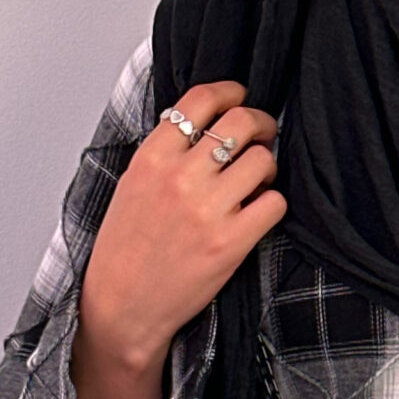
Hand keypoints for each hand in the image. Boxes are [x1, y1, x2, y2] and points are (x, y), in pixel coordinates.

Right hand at [77, 79, 286, 379]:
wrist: (123, 306)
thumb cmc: (125, 248)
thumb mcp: (132, 185)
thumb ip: (165, 151)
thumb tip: (204, 122)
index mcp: (151, 158)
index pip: (200, 99)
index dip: (230, 91)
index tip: (239, 96)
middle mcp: (180, 178)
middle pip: (240, 122)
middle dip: (261, 122)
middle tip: (263, 132)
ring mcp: (207, 210)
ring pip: (263, 159)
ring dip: (267, 165)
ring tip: (257, 179)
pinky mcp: (231, 242)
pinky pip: (275, 202)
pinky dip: (272, 202)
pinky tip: (257, 210)